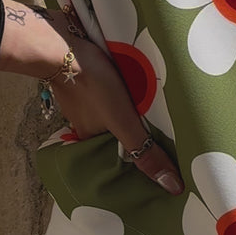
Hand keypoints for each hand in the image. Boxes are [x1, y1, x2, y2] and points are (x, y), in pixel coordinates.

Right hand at [39, 11, 184, 196]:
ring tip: (150, 101)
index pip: (119, 152)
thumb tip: (172, 186)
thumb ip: (145, 151)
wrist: (64, 47)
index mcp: (91, 138)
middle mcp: (84, 122)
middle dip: (133, 127)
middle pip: (114, 129)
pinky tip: (128, 82)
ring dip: (125, 106)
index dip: (138, 152)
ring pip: (109, 109)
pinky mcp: (82, 76)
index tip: (161, 152)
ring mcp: (81, 99)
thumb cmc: (94, 85)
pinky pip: (103, 89)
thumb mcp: (124, 122)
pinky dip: (115, 88)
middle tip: (162, 125)